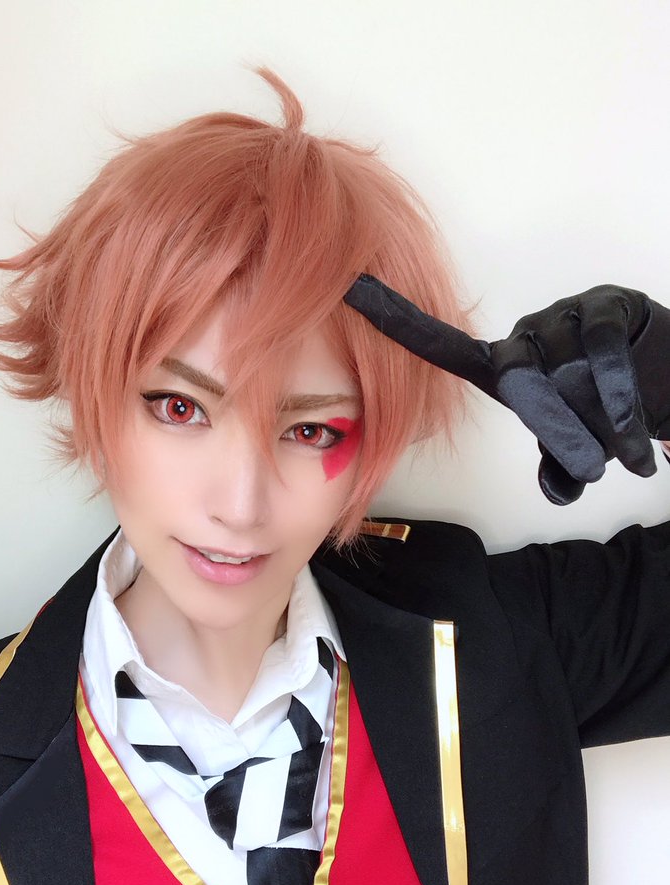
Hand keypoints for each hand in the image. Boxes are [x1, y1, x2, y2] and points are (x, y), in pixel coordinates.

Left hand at [344, 275, 669, 503]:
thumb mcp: (576, 443)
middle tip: (592, 463)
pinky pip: (599, 353)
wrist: (665, 372)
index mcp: (501, 368)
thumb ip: (561, 466)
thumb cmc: (602, 409)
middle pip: (520, 387)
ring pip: (566, 377)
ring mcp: (562, 317)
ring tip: (624, 451)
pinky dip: (618, 398)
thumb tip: (557, 494)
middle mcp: (523, 337)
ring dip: (600, 425)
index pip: (443, 348)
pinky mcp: (604, 305)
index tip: (350, 287)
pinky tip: (634, 427)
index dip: (397, 321)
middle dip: (560, 433)